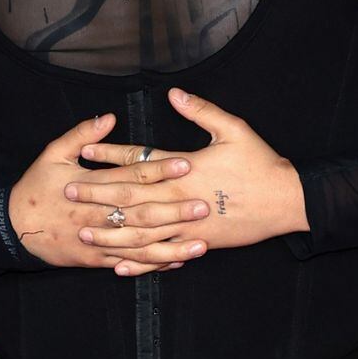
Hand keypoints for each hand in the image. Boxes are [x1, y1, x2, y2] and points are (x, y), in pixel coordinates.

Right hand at [8, 113, 208, 275]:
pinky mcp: (97, 258)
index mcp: (88, 186)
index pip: (130, 176)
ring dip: (172, 244)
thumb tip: (109, 118)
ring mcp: (98, 239)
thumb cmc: (35, 187)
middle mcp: (97, 214)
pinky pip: (130, 262)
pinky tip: (177, 261)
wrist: (14, 227)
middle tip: (203, 204)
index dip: (158, 169)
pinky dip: (154, 263)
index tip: (185, 163)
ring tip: (200, 243)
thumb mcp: (52, 153)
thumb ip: (81, 134)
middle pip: (141, 212)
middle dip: (174, 209)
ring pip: (140, 244)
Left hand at [73, 88, 307, 251]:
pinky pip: (165, 255)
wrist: (288, 201)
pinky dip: (142, 261)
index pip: (138, 160)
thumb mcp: (234, 129)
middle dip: (98, 195)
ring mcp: (189, 225)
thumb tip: (174, 93)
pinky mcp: (199, 244)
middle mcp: (182, 198)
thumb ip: (201, 110)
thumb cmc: (261, 163)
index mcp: (185, 168)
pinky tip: (120, 265)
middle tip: (68, 193)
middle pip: (132, 197)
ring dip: (112, 231)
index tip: (84, 152)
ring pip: (143, 231)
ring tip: (85, 231)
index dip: (109, 155)